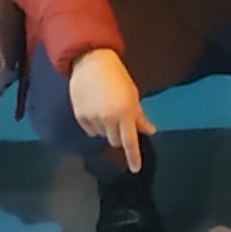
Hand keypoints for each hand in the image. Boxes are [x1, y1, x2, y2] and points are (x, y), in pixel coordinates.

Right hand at [69, 47, 151, 169]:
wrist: (91, 61)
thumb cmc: (117, 76)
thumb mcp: (133, 95)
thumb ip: (140, 116)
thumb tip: (150, 131)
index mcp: (125, 112)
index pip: (130, 141)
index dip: (133, 157)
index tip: (135, 170)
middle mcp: (109, 118)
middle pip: (115, 141)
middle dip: (118, 134)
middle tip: (118, 119)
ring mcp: (93, 117)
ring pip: (101, 135)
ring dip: (106, 128)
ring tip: (105, 108)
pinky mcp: (80, 115)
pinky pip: (89, 130)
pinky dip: (93, 125)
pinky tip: (94, 108)